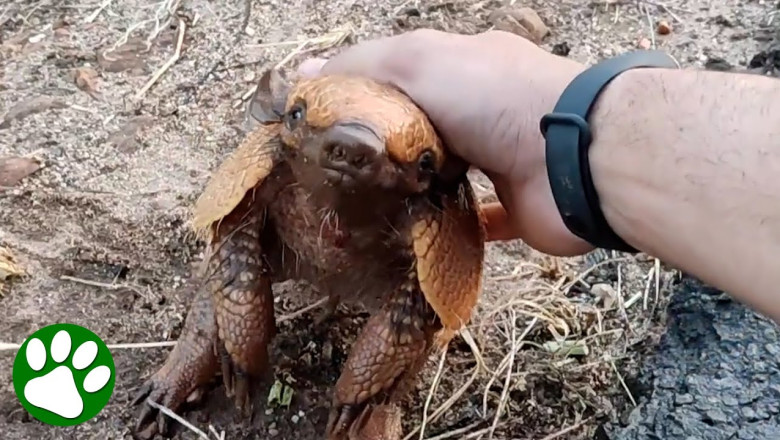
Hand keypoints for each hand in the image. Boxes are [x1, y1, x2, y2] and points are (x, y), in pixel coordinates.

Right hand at [298, 29, 593, 255]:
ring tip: (365, 210)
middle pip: (422, 128)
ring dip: (414, 188)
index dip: (361, 95)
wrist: (574, 158)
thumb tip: (306, 74)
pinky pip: (478, 219)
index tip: (320, 125)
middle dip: (384, 148)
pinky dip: (451, 227)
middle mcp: (484, 109)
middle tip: (336, 177)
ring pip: (446, 174)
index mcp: (464, 66)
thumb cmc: (494, 97)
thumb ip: (365, 67)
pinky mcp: (515, 207)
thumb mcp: (418, 62)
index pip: (401, 76)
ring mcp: (502, 158)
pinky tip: (414, 237)